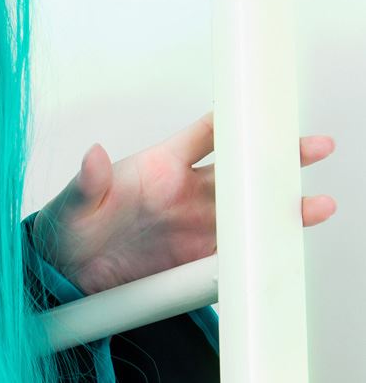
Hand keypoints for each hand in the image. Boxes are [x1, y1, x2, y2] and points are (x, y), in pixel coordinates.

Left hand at [31, 111, 337, 295]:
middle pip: (242, 168)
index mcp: (160, 167)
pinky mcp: (196, 260)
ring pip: (249, 210)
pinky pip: (237, 252)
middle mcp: (186, 193)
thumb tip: (92, 156)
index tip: (266, 106)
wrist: (64, 276)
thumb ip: (86, 183)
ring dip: (282, 208)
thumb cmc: (67, 229)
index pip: (206, 135)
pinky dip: (262, 249)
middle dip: (279, 157)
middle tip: (315, 148)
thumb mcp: (70, 206)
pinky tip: (287, 246)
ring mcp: (195, 226)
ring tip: (318, 207)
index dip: (235, 119)